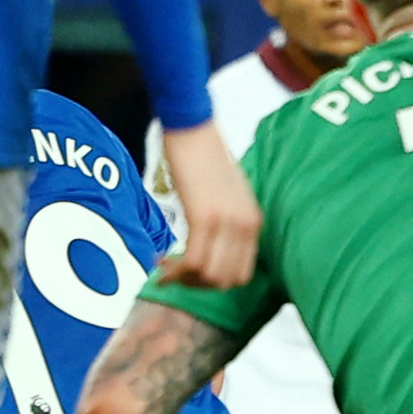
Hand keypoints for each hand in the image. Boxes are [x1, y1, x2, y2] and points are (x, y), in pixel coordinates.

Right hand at [156, 122, 260, 287]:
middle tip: (172, 274)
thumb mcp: (228, 192)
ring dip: (184, 280)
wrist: (192, 128)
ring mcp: (227, 223)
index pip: (242, 273)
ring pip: (210, 277)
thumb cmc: (203, 157)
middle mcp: (245, 226)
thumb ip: (228, 218)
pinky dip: (175, 269)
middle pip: (227, 281)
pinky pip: (194, 261)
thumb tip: (215, 242)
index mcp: (253, 222)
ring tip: (163, 268)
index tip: (188, 275)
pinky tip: (159, 260)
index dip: (213, 282)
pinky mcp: (204, 217)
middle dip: (196, 285)